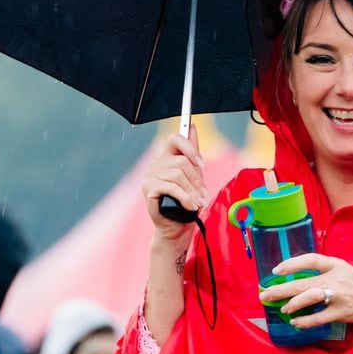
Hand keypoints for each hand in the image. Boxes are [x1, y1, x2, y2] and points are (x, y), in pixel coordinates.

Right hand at [141, 123, 210, 245]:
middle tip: (204, 195)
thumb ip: (192, 154)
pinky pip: (171, 187)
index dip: (190, 147)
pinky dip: (185, 197)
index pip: (175, 138)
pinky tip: (190, 206)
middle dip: (197, 180)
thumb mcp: (193, 177)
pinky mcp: (148, 189)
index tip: (201, 163)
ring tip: (198, 203)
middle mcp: (156, 164)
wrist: (175, 227)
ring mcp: (150, 176)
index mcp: (166, 158)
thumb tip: (193, 126)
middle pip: (181, 161)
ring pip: (178, 175)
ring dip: (193, 191)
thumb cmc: (185, 202)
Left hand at [259, 253, 352, 328]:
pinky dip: (305, 320)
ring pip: (311, 297)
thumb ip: (320, 271)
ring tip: (283, 307)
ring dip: (294, 303)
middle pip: (304, 282)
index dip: (292, 264)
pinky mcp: (341, 312)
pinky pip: (319, 317)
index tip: (276, 270)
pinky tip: (295, 321)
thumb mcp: (340, 269)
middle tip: (265, 294)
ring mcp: (338, 296)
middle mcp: (335, 278)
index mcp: (334, 265)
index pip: (311, 260)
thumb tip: (292, 276)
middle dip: (282, 289)